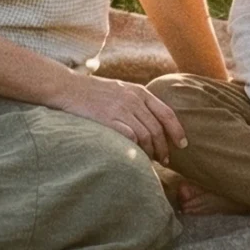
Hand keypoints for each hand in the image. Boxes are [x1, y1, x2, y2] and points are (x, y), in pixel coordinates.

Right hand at [55, 75, 186, 163]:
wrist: (67, 87)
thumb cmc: (93, 91)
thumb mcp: (120, 89)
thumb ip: (137, 101)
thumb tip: (152, 121)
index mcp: (139, 92)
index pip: (167, 113)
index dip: (177, 130)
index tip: (183, 144)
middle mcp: (133, 100)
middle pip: (157, 128)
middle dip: (164, 147)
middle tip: (165, 160)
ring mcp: (120, 109)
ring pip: (145, 136)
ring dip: (151, 152)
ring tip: (150, 161)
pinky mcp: (107, 119)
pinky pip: (129, 137)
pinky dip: (136, 149)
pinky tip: (135, 156)